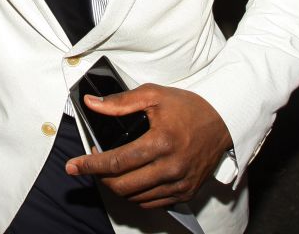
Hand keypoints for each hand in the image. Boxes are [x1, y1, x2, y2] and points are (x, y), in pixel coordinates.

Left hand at [65, 84, 232, 208]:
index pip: (116, 161)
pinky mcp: (186, 192)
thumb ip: (120, 102)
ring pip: (135, 197)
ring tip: (110, 172)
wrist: (224, 121)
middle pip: (122, 185)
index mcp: (161, 143)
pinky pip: (152, 203)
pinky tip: (131, 181)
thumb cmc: (190, 107)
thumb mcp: (154, 95)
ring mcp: (180, 184)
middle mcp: (171, 168)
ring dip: (117, 187)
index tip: (73, 166)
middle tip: (92, 166)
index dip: (90, 165)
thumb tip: (92, 104)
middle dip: (100, 178)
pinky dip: (136, 195)